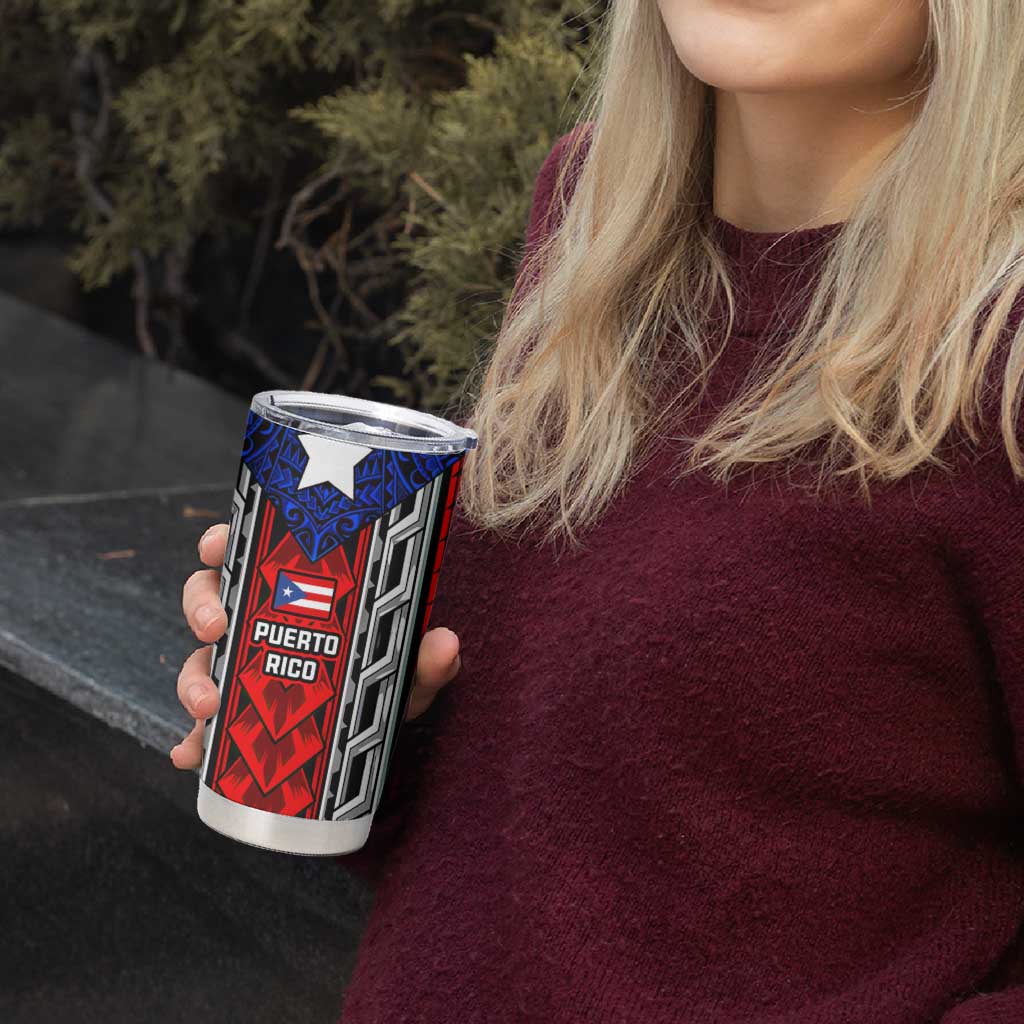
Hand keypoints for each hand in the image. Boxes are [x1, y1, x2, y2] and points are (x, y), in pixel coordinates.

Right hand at [169, 523, 461, 768]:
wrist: (375, 730)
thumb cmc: (384, 677)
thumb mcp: (406, 669)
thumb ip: (426, 659)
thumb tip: (446, 644)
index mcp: (288, 590)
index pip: (247, 552)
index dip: (221, 542)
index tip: (217, 545)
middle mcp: (257, 621)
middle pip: (208, 599)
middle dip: (202, 609)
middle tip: (216, 628)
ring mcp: (240, 668)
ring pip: (199, 659)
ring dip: (192, 679)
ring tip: (207, 706)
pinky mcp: (235, 716)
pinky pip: (202, 727)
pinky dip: (191, 741)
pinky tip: (189, 755)